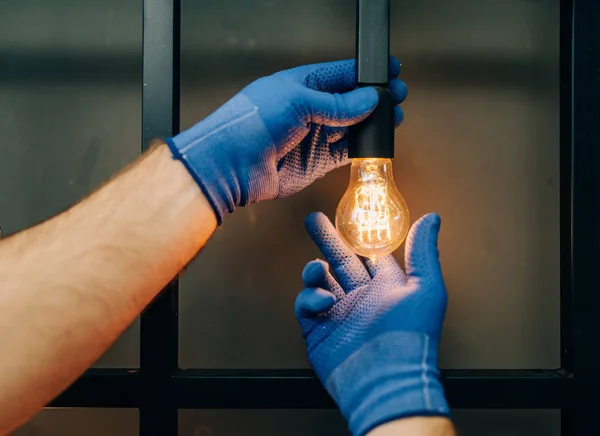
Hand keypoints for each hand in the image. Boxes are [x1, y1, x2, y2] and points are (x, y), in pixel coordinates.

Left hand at [165, 58, 406, 223]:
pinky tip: (376, 143)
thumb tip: (369, 99)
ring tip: (393, 120)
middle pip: (349, 101)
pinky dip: (361, 148)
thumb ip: (337, 104)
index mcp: (301, 84)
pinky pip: (345, 152)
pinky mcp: (315, 162)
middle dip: (374, 99)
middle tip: (397, 97)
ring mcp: (312, 136)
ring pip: (350, 127)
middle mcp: (308, 109)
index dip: (366, 73)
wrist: (232, 165)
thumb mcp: (299, 102)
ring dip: (371, 124)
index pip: (341, 74)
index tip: (390, 71)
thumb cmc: (253, 123)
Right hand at [295, 212, 449, 435]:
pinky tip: (322, 301)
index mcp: (386, 287)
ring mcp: (339, 314)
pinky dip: (309, 298)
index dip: (358, 235)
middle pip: (340, 261)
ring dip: (315, 269)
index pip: (369, 254)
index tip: (348, 215)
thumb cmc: (410, 336)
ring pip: (320, 281)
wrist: (385, 381)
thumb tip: (432, 218)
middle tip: (313, 219)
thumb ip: (423, 252)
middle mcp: (362, 298)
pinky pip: (306, 306)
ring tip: (316, 268)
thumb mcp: (425, 288)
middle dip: (327, 239)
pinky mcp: (319, 331)